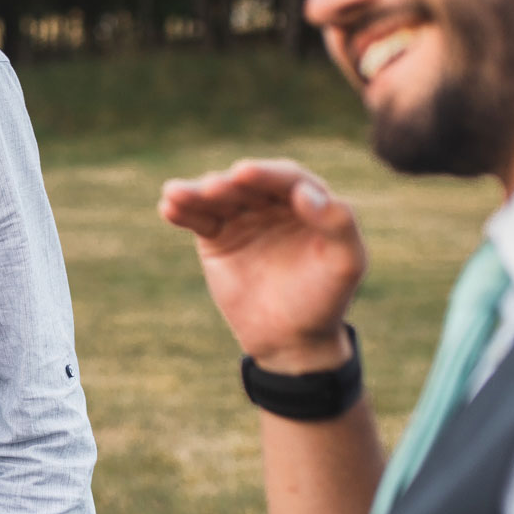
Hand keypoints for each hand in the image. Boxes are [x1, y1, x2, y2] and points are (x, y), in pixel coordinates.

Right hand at [159, 160, 366, 373]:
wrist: (291, 338)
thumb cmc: (325, 299)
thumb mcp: (346, 264)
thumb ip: (339, 225)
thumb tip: (306, 192)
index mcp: (309, 201)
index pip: (287, 179)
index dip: (267, 175)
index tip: (245, 174)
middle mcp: (273, 202)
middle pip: (247, 185)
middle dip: (228, 184)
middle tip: (213, 189)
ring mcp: (243, 217)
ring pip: (218, 197)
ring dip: (196, 192)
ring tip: (176, 193)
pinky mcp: (216, 235)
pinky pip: (198, 218)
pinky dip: (183, 211)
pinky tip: (168, 207)